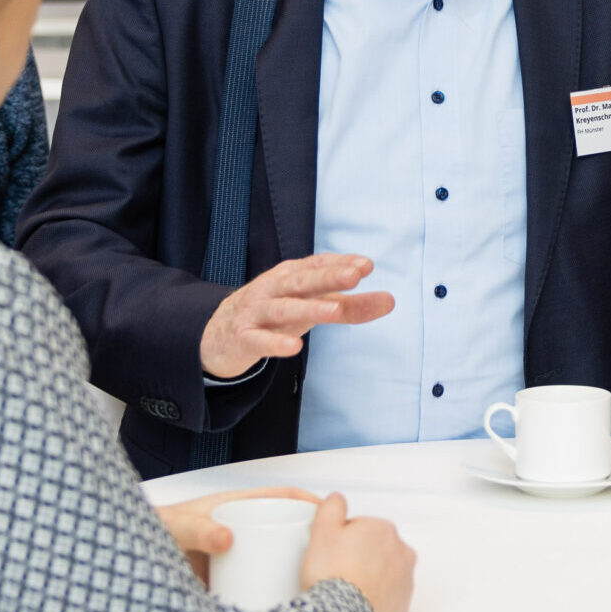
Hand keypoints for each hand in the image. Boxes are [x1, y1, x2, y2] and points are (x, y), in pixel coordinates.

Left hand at [156, 485, 319, 586]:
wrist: (124, 568)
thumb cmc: (149, 536)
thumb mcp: (174, 528)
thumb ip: (196, 530)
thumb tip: (226, 538)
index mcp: (234, 508)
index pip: (281, 497)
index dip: (309, 502)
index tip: (332, 514)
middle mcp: (239, 532)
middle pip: (285, 532)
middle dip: (311, 542)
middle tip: (330, 560)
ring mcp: (235, 559)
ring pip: (274, 562)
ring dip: (295, 572)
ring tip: (315, 589)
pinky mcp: (228, 584)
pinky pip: (256, 587)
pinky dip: (272, 597)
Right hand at [201, 253, 395, 378]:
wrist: (219, 334)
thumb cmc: (275, 314)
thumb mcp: (312, 307)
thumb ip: (351, 306)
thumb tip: (391, 301)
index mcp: (291, 276)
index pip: (316, 265)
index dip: (340, 264)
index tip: (366, 265)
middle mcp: (273, 288)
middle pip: (301, 280)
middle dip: (328, 276)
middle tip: (354, 275)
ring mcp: (256, 312)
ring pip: (283, 308)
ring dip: (308, 307)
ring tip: (334, 311)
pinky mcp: (243, 337)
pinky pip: (259, 340)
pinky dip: (275, 342)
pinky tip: (294, 347)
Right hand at [301, 493, 415, 611]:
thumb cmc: (333, 577)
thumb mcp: (323, 532)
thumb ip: (331, 507)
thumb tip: (337, 500)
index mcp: (383, 529)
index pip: (359, 528)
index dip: (339, 540)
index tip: (329, 554)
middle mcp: (401, 551)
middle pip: (372, 549)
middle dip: (356, 557)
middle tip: (334, 573)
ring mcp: (405, 579)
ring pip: (381, 571)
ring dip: (366, 577)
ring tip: (345, 591)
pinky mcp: (403, 604)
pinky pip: (386, 595)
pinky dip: (373, 597)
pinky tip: (356, 604)